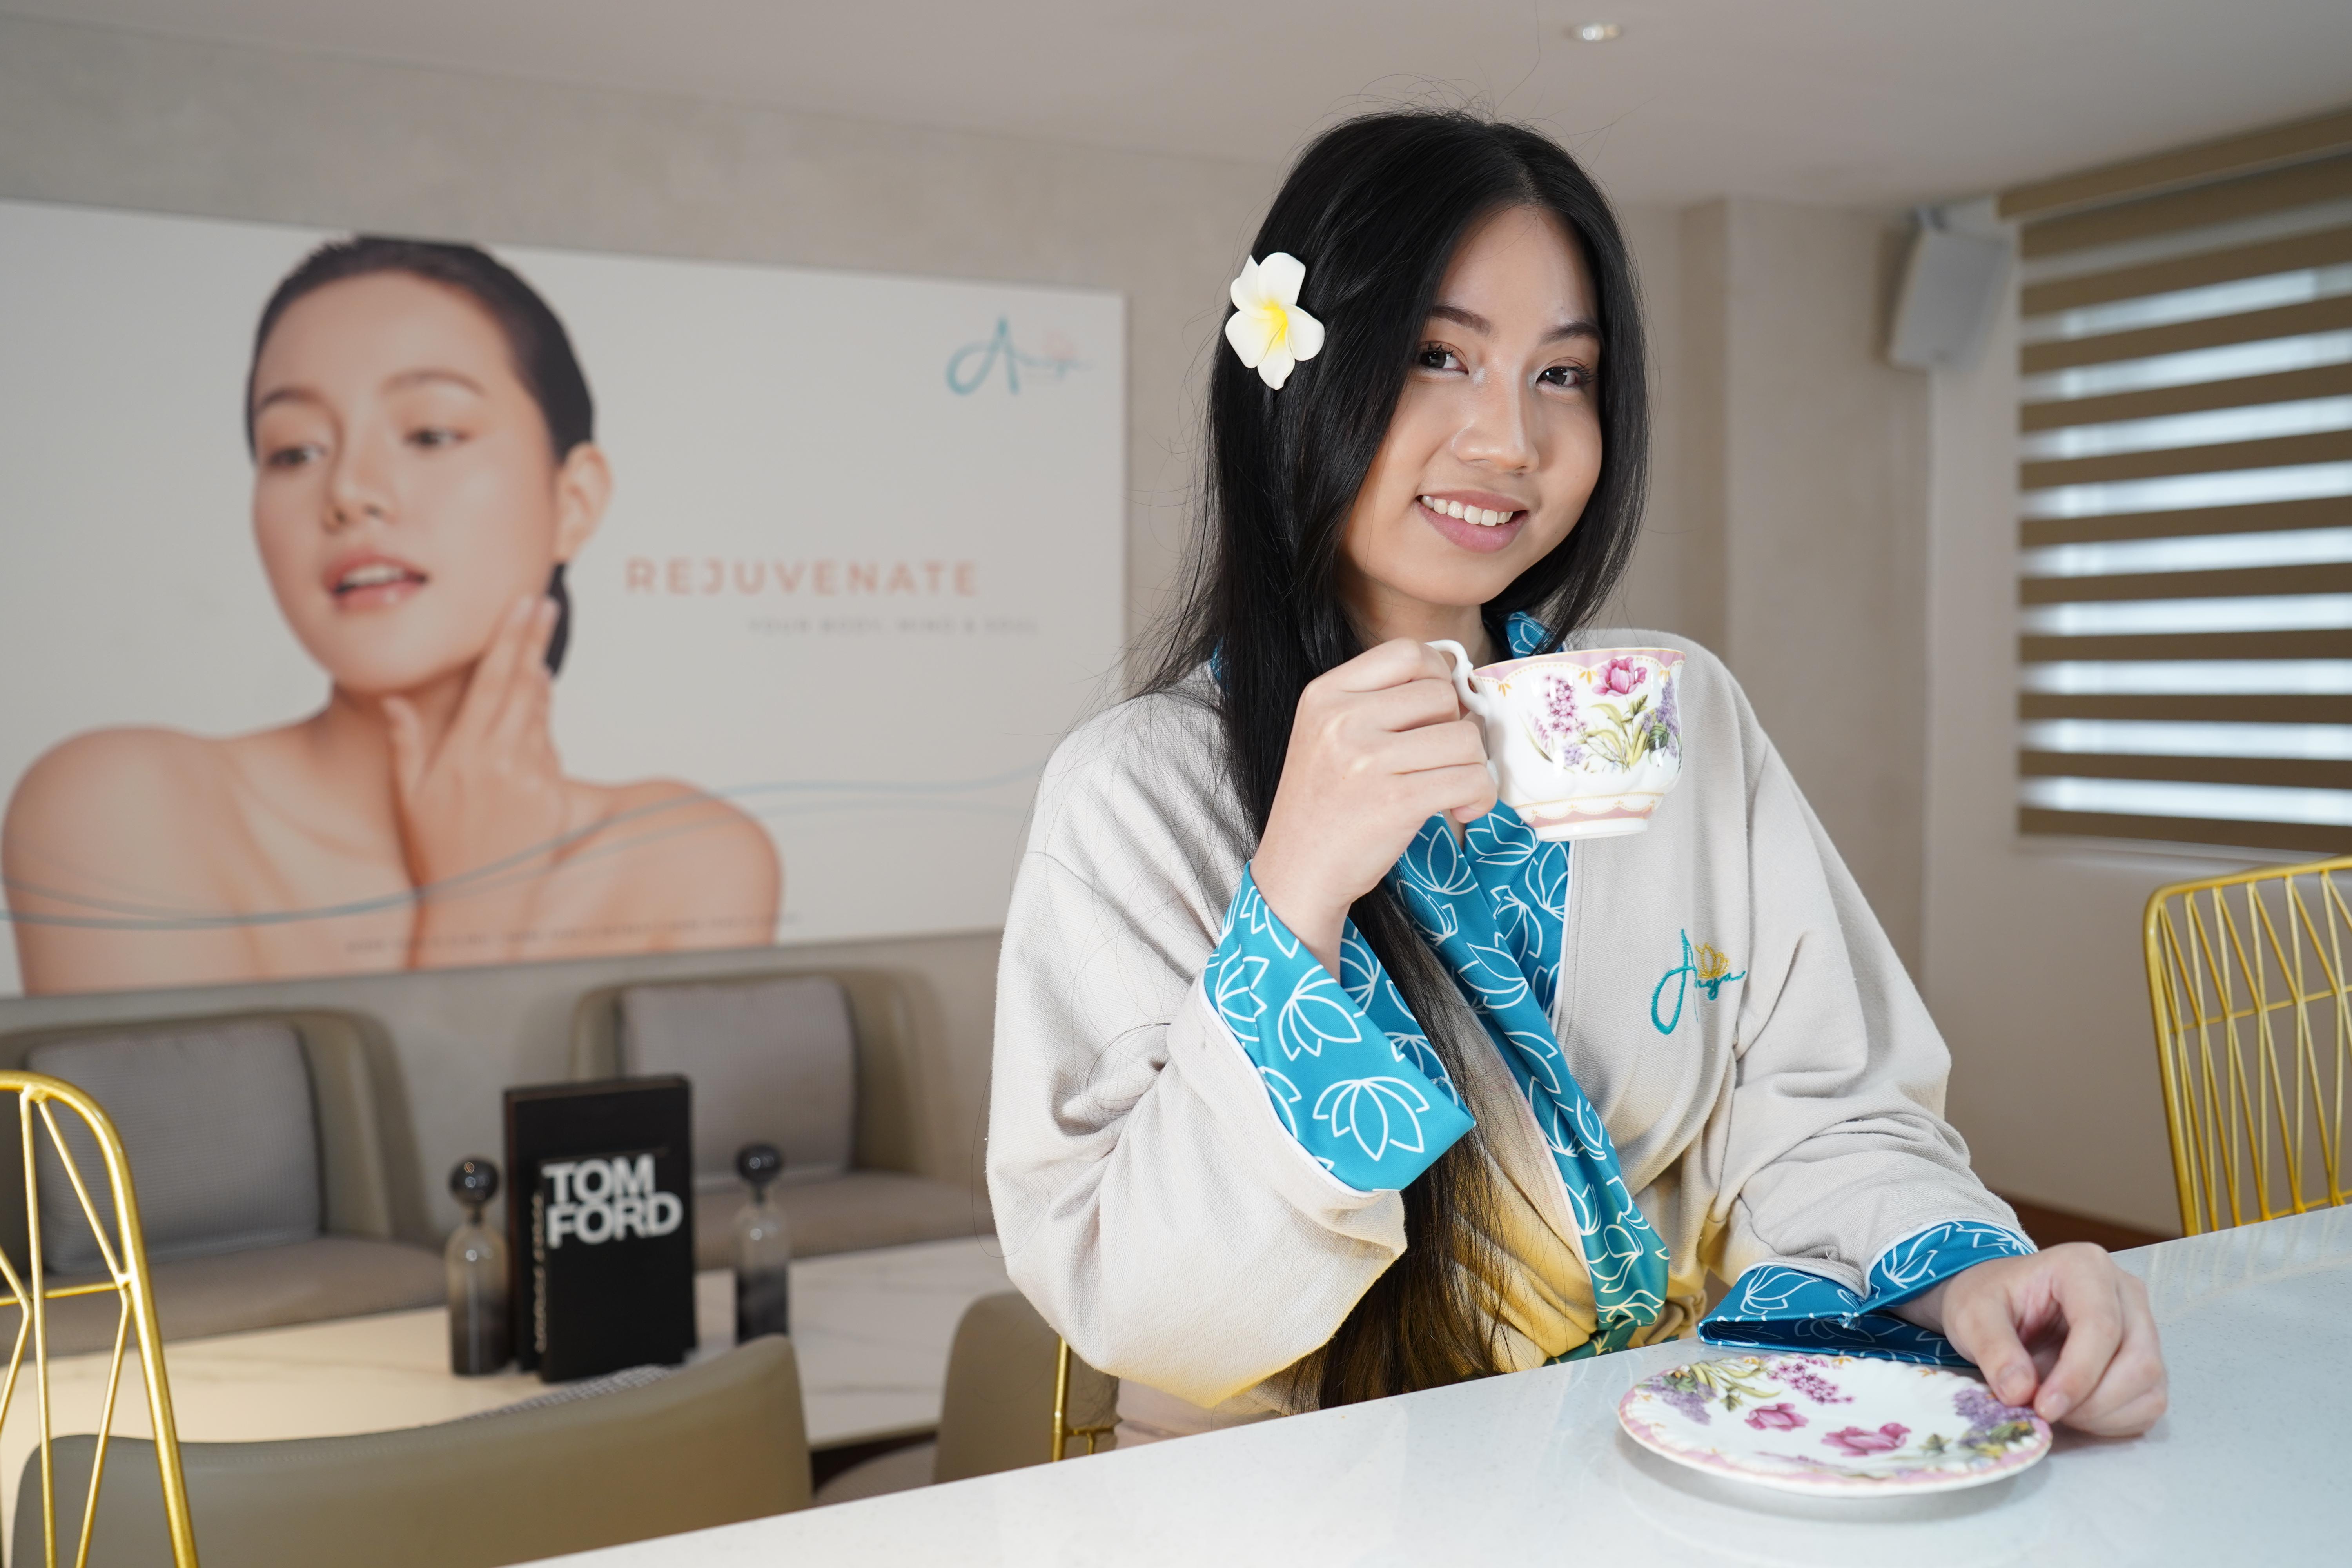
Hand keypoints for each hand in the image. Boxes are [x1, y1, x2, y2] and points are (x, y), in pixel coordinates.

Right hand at [382, 594, 567, 895]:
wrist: (477, 906)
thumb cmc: (437, 852)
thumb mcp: (409, 797)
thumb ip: (406, 743)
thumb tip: (395, 699)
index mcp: (465, 755)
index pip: (493, 681)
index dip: (510, 639)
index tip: (523, 605)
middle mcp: (504, 762)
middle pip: (526, 685)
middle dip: (534, 641)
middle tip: (545, 605)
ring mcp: (535, 779)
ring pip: (541, 716)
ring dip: (538, 686)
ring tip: (533, 659)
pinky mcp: (556, 798)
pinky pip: (551, 752)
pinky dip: (541, 734)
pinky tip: (528, 731)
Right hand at [1250, 638, 1496, 973]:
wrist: (1297, 871)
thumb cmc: (1324, 803)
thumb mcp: (1328, 733)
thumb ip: (1379, 701)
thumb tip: (1457, 683)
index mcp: (1325, 693)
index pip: (1407, 652)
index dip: (1437, 676)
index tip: (1436, 711)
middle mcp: (1343, 719)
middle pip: (1442, 694)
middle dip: (1455, 726)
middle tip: (1437, 759)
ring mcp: (1368, 759)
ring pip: (1465, 737)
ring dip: (1472, 766)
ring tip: (1450, 787)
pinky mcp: (1397, 801)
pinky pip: (1471, 779)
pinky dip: (1480, 797)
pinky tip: (1462, 809)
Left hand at [1895, 1243, 2166, 1436]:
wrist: (2000, 1302)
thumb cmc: (1990, 1299)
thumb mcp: (1972, 1314)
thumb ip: (1993, 1348)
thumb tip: (2020, 1391)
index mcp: (2085, 1266)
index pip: (2101, 1326)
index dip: (2077, 1375)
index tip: (2044, 1408)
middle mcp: (2125, 1292)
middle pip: (2138, 1360)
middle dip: (2091, 1401)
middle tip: (2045, 1412)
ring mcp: (2142, 1326)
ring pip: (2149, 1385)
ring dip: (2103, 1413)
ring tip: (2055, 1408)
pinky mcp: (2145, 1359)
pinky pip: (2148, 1403)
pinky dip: (2114, 1420)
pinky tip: (2076, 1412)